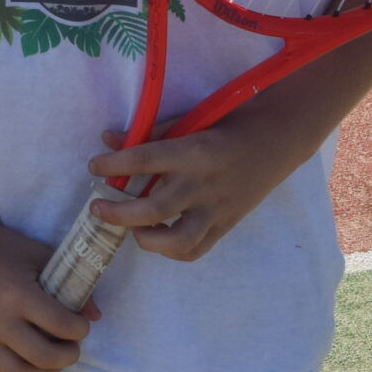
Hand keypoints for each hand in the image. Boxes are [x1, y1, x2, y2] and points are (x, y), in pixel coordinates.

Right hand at [0, 215, 96, 371]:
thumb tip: (94, 315)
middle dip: (69, 355)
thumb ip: (69, 282)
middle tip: (71, 345)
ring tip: (52, 362)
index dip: (80, 328)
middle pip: (43, 357)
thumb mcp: (38, 254)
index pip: (61, 326)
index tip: (80, 323)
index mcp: (17, 294)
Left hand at [86, 118, 283, 262]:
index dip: (114, 164)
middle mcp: (203, 184)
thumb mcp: (190, 120)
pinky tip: (156, 237)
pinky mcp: (226, 225)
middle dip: (118, 213)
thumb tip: (107, 139)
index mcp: (193, 151)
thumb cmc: (228, 124)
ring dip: (146, 239)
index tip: (94, 166)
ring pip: (176, 240)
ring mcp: (216, 209)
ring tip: (130, 228)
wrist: (277, 141)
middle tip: (97, 208)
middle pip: (154, 208)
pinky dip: (170, 251)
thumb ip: (149, 133)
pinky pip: (195, 250)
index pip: (144, 159)